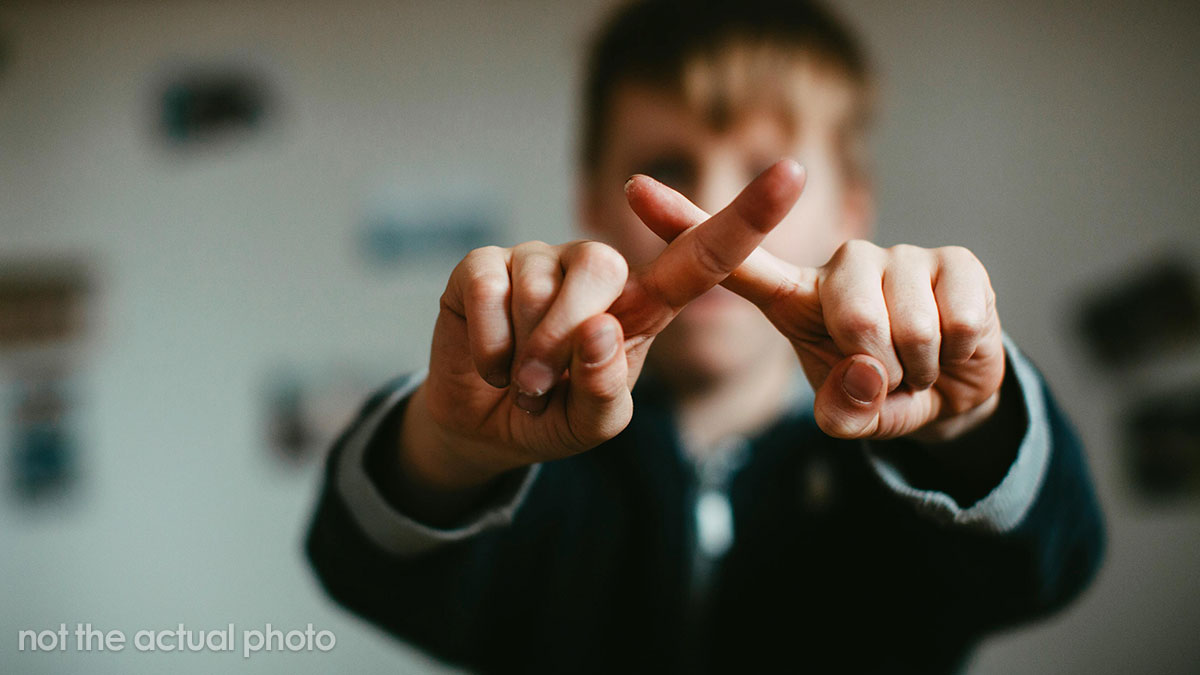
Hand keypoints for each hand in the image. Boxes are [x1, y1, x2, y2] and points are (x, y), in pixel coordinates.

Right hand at [404, 160, 806, 491]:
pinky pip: (487, 289)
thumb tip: (598, 328)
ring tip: (517, 378)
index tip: (794, 173)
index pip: (702, 257)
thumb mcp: (592, 423)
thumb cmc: (552, 415)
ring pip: (539, 287)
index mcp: (643, 304)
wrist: (482, 425)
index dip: (747, 216)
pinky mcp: (484, 262)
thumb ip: (604, 390)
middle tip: (542, 387)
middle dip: (566, 341)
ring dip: (522, 352)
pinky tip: (488, 360)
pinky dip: (488, 343)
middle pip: (603, 270)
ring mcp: (539, 259)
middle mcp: (597, 270)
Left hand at [626, 173, 1005, 441]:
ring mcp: (900, 256)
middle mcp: (843, 263)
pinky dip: (956, 355)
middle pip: (850, 315)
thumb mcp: (852, 415)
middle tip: (886, 377)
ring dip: (917, 368)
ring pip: (907, 325)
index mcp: (796, 297)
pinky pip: (956, 321)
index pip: (734, 260)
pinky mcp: (955, 260)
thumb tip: (865, 375)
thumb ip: (844, 410)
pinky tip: (952, 346)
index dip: (685, 223)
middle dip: (878, 369)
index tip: (632, 187)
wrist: (955, 393)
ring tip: (915, 364)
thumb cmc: (883, 394)